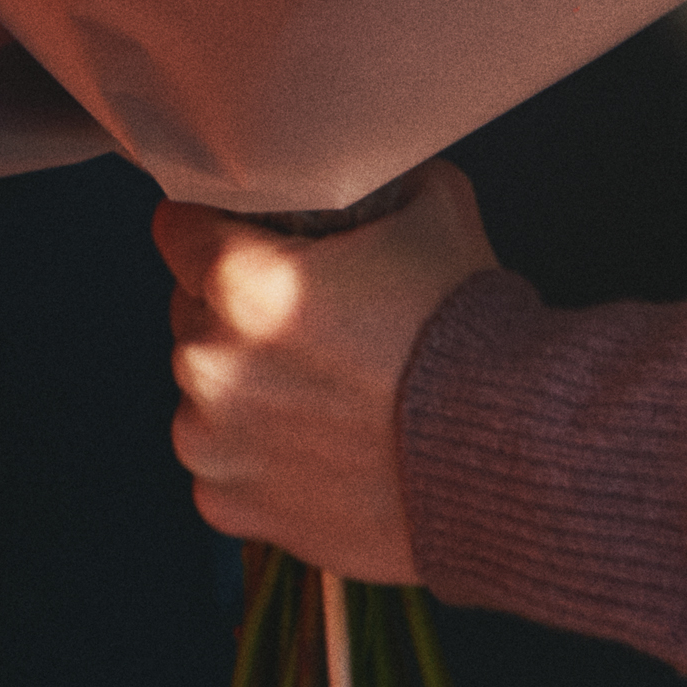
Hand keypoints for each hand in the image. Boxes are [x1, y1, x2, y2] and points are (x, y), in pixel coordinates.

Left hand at [157, 160, 499, 579]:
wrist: (506, 453)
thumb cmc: (464, 330)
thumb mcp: (433, 207)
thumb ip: (377, 182)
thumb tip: (369, 177)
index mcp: (240, 281)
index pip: (180, 227)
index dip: (218, 226)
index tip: (248, 238)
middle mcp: (209, 362)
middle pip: (195, 311)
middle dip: (240, 311)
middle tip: (313, 322)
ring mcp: (215, 443)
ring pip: (205, 391)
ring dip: (245, 385)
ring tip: (324, 392)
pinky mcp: (232, 508)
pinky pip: (223, 464)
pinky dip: (258, 456)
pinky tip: (321, 446)